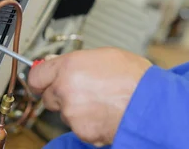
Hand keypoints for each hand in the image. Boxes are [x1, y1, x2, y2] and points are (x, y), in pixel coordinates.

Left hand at [28, 47, 151, 145]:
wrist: (151, 103)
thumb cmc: (136, 77)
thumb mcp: (106, 55)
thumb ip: (79, 61)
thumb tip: (65, 66)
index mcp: (69, 67)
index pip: (37, 76)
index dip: (41, 79)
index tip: (41, 81)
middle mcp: (66, 90)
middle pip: (48, 96)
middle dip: (61, 94)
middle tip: (82, 89)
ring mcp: (73, 114)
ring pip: (65, 112)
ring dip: (77, 108)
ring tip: (102, 99)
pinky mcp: (82, 132)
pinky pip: (79, 126)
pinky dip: (89, 122)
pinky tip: (106, 112)